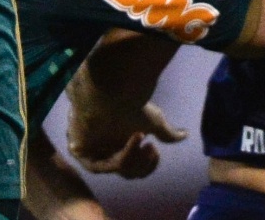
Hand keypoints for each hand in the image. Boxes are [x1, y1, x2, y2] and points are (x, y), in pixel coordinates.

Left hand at [67, 99, 187, 178]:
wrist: (112, 91)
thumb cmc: (131, 104)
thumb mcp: (153, 122)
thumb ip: (167, 133)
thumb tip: (185, 135)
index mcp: (121, 145)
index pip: (136, 169)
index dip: (148, 164)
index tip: (155, 148)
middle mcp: (107, 149)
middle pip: (128, 172)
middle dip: (142, 162)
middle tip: (150, 146)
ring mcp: (92, 151)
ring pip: (115, 169)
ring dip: (132, 156)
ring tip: (139, 137)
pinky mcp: (79, 150)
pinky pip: (98, 166)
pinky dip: (118, 156)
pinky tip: (131, 140)